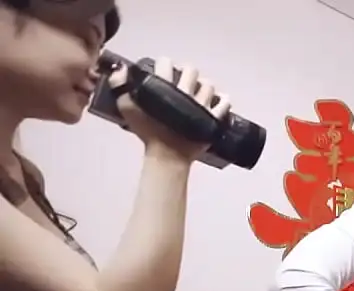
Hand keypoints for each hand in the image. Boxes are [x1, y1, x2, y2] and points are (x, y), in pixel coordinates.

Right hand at [109, 57, 232, 161]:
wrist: (167, 155)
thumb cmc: (146, 132)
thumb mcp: (126, 108)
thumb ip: (120, 86)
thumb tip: (121, 69)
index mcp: (165, 87)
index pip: (166, 63)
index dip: (164, 63)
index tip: (163, 69)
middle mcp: (185, 93)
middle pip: (191, 71)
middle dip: (187, 72)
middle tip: (183, 80)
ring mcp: (201, 106)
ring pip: (209, 86)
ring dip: (204, 86)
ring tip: (198, 91)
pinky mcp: (213, 119)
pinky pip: (224, 104)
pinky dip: (223, 100)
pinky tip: (219, 99)